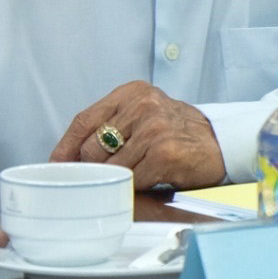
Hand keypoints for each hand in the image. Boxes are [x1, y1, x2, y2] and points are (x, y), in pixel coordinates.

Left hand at [50, 81, 226, 188]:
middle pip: (92, 147)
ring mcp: (154, 129)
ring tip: (133, 176)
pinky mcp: (165, 153)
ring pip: (111, 166)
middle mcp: (142, 105)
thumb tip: (71, 156)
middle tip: (99, 178)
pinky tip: (150, 179)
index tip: (56, 164)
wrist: (221, 143)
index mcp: (132, 92)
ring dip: (116, 178)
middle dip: (92, 168)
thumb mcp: (144, 115)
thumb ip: (112, 126)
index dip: (66, 146)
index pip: (85, 120)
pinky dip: (136, 186)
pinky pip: (133, 179)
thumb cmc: (179, 131)